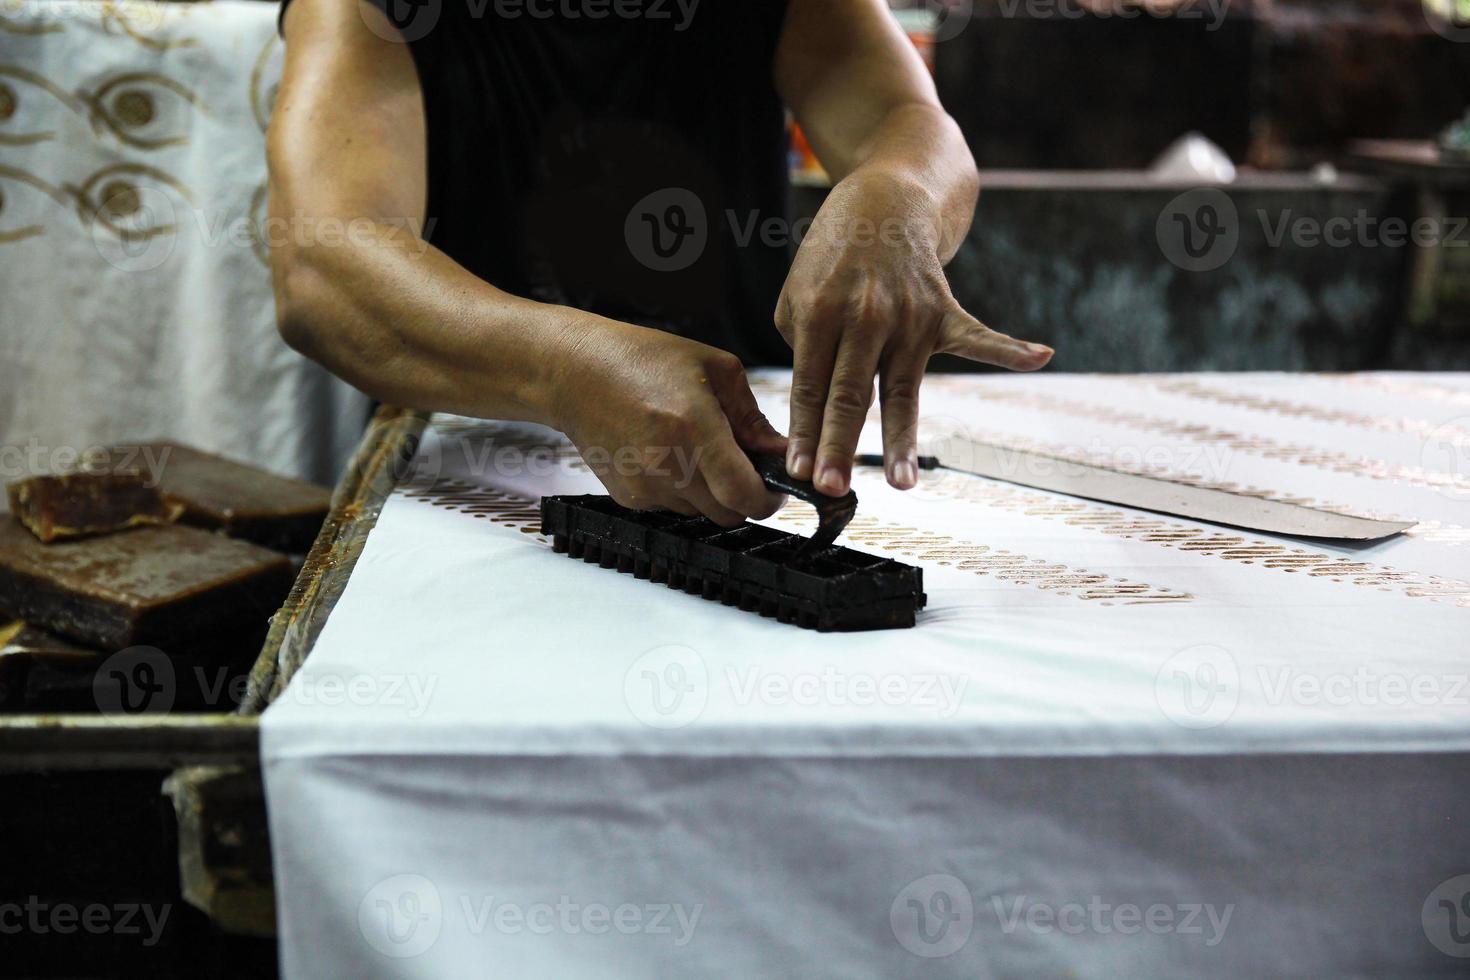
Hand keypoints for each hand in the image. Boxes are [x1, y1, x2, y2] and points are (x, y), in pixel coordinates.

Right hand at [551, 318, 787, 525]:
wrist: (576, 373)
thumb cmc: (644, 359)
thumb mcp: (714, 369)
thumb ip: (752, 417)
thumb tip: (779, 451)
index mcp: (694, 427)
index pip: (744, 495)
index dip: (769, 500)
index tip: (776, 488)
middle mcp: (668, 464)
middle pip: (728, 513)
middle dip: (744, 497)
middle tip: (743, 468)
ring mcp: (645, 486)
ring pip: (701, 512)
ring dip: (712, 492)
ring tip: (697, 450)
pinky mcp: (628, 496)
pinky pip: (673, 506)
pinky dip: (683, 489)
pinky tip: (669, 454)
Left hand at [775, 171, 1052, 495]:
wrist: (885, 198)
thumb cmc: (834, 255)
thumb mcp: (797, 293)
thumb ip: (802, 348)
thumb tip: (814, 404)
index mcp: (821, 313)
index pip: (811, 385)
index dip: (806, 431)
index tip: (799, 473)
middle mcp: (866, 317)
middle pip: (852, 394)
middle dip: (840, 445)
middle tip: (831, 489)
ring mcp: (909, 317)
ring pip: (903, 389)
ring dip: (902, 438)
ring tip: (903, 483)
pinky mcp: (944, 311)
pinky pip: (977, 337)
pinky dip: (1009, 347)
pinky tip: (1039, 356)